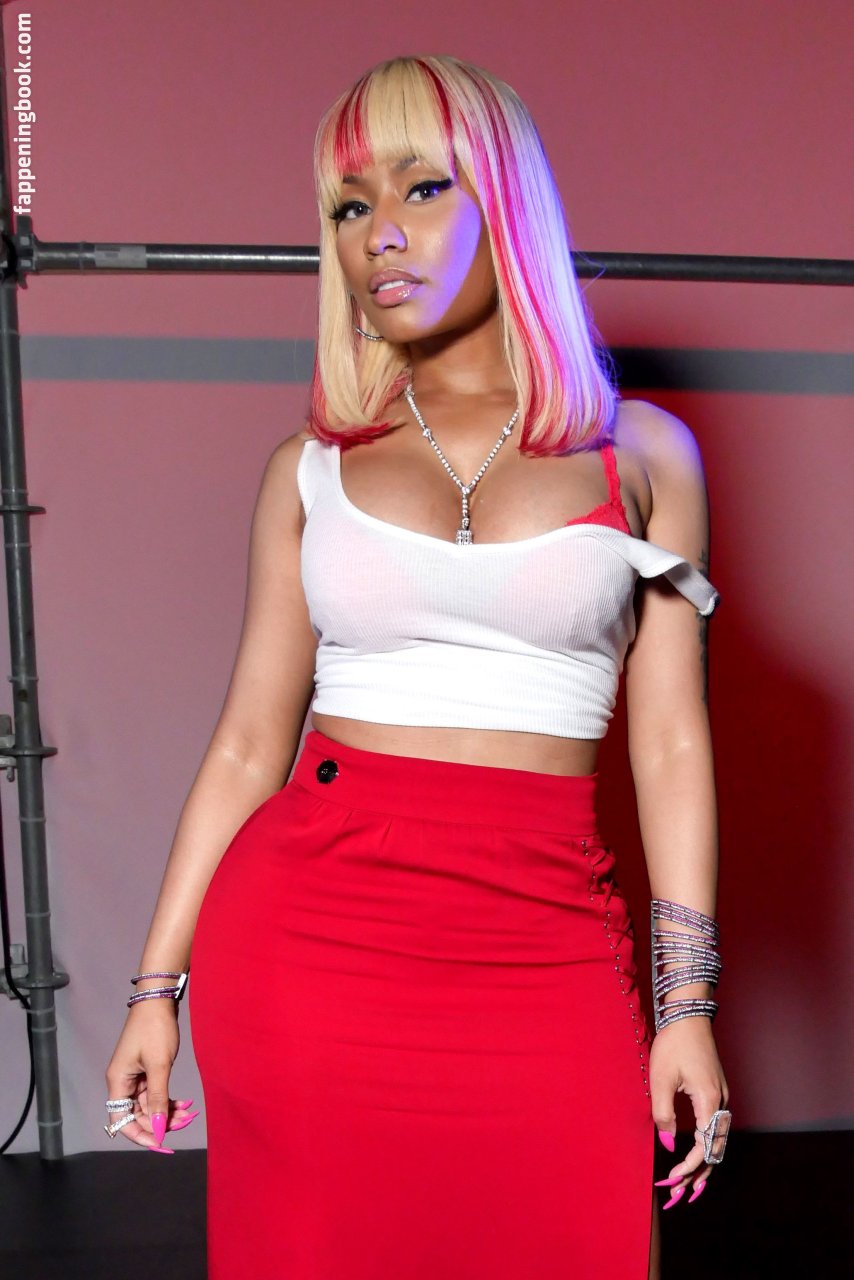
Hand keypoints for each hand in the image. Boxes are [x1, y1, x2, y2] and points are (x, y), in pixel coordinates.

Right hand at [104, 1001, 198, 1152]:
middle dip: (161, 1122)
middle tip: (186, 1122)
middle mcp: (123, 1082)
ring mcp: (135, 1076)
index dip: (141, 1135)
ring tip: (190, 1113)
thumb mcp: (159, 1066)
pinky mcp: (146, 1070)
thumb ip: (159, 1099)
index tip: (162, 1145)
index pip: (122, 1121)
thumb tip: (159, 1129)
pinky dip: (169, 1100)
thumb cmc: (155, 1029)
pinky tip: (185, 1103)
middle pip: (138, 1115)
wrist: (158, 1000)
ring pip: (150, 1105)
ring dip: (168, 1111)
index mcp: (118, 1082)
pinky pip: (156, 1093)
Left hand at [649, 1016, 729, 1206]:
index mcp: (710, 1102)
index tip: (670, 1180)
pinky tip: (698, 1158)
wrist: (689, 1016)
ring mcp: (723, 1099)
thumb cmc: (673, 1044)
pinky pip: (716, 1129)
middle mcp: (722, 1104)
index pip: (704, 1147)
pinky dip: (708, 1148)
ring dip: (704, 1165)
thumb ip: (663, 1115)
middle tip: (678, 1196)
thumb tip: (668, 1145)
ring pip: (718, 1141)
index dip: (687, 1167)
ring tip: (689, 1189)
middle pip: (716, 1150)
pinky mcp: (717, 1094)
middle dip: (697, 1175)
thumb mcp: (660, 1079)